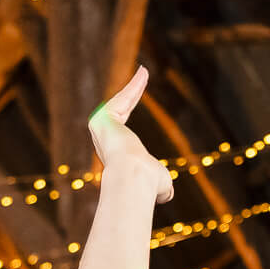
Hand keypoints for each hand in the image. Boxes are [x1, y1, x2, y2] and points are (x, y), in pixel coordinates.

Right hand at [89, 67, 174, 205]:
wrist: (134, 178)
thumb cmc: (148, 184)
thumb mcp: (159, 185)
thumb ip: (162, 187)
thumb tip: (167, 195)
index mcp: (114, 153)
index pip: (122, 128)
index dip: (129, 112)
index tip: (135, 100)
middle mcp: (104, 139)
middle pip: (120, 110)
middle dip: (130, 94)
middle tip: (141, 78)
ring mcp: (101, 128)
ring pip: (122, 101)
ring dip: (134, 87)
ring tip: (145, 73)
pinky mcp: (103, 119)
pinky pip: (123, 97)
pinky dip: (135, 85)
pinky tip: (145, 73)